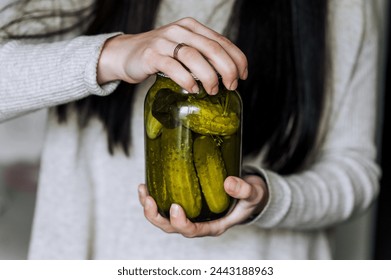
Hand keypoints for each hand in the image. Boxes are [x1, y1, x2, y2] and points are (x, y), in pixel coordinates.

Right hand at [97, 17, 247, 94]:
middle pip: (212, 48)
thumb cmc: (159, 55)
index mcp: (192, 27)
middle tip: (232, 86)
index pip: (221, 41)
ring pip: (193, 56)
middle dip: (227, 69)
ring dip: (208, 76)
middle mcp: (180, 30)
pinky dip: (186, 79)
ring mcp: (164, 42)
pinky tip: (193, 89)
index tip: (243, 76)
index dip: (237, 59)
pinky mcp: (151, 55)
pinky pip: (173, 67)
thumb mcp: (183, 49)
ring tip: (213, 90)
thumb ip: (202, 56)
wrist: (125, 54)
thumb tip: (228, 75)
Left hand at [138, 175, 267, 236]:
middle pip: (172, 228)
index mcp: (214, 226)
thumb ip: (244, 190)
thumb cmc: (251, 197)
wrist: (250, 192)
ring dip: (150, 207)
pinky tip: (148, 184)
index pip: (193, 231)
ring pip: (165, 218)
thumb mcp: (253, 194)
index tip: (175, 207)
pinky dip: (155, 196)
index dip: (181, 223)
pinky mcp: (187, 202)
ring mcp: (191, 214)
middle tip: (149, 199)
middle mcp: (199, 223)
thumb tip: (229, 183)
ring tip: (143, 190)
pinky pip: (166, 204)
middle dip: (157, 216)